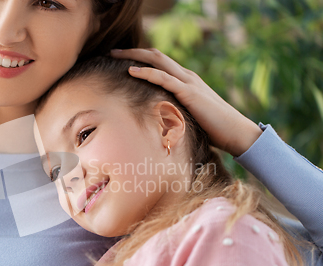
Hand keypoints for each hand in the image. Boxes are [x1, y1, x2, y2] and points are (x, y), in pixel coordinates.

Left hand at [111, 48, 262, 156]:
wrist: (235, 132)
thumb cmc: (213, 128)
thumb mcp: (188, 115)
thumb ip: (174, 111)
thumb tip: (157, 120)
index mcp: (185, 80)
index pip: (160, 62)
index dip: (140, 58)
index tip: (121, 60)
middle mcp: (186, 76)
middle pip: (156, 55)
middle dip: (133, 51)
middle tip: (112, 51)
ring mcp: (188, 82)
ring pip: (158, 61)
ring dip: (135, 56)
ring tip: (115, 54)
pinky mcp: (189, 93)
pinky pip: (164, 78)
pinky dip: (147, 72)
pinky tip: (131, 71)